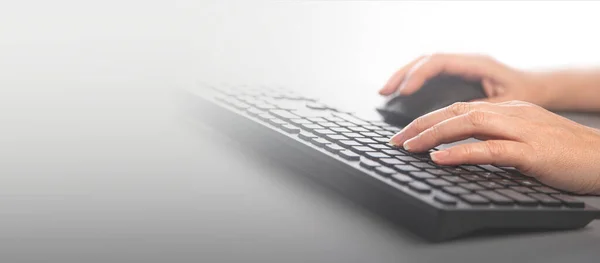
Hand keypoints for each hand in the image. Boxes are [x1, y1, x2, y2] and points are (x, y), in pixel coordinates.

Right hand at [379, 53, 552, 106]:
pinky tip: (402, 94)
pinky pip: (430, 74)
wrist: (542, 86)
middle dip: (401, 75)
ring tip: (385, 92)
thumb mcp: (505, 105)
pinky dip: (413, 82)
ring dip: (403, 77)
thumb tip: (453, 121)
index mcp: (476, 63)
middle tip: (384, 92)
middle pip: (424, 60)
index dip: (418, 76)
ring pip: (424, 65)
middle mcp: (465, 61)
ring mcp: (460, 66)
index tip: (403, 93)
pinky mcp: (458, 75)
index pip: (438, 63)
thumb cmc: (528, 95)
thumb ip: (479, 110)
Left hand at [389, 100, 599, 194]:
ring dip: (433, 135)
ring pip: (468, 124)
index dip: (429, 120)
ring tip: (409, 146)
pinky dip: (461, 153)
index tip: (406, 133)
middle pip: (457, 112)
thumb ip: (495, 138)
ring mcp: (521, 130)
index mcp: (508, 110)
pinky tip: (439, 159)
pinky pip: (490, 149)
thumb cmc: (565, 153)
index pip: (459, 109)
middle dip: (421, 125)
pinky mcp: (532, 151)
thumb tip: (460, 149)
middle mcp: (511, 114)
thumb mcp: (524, 138)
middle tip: (396, 140)